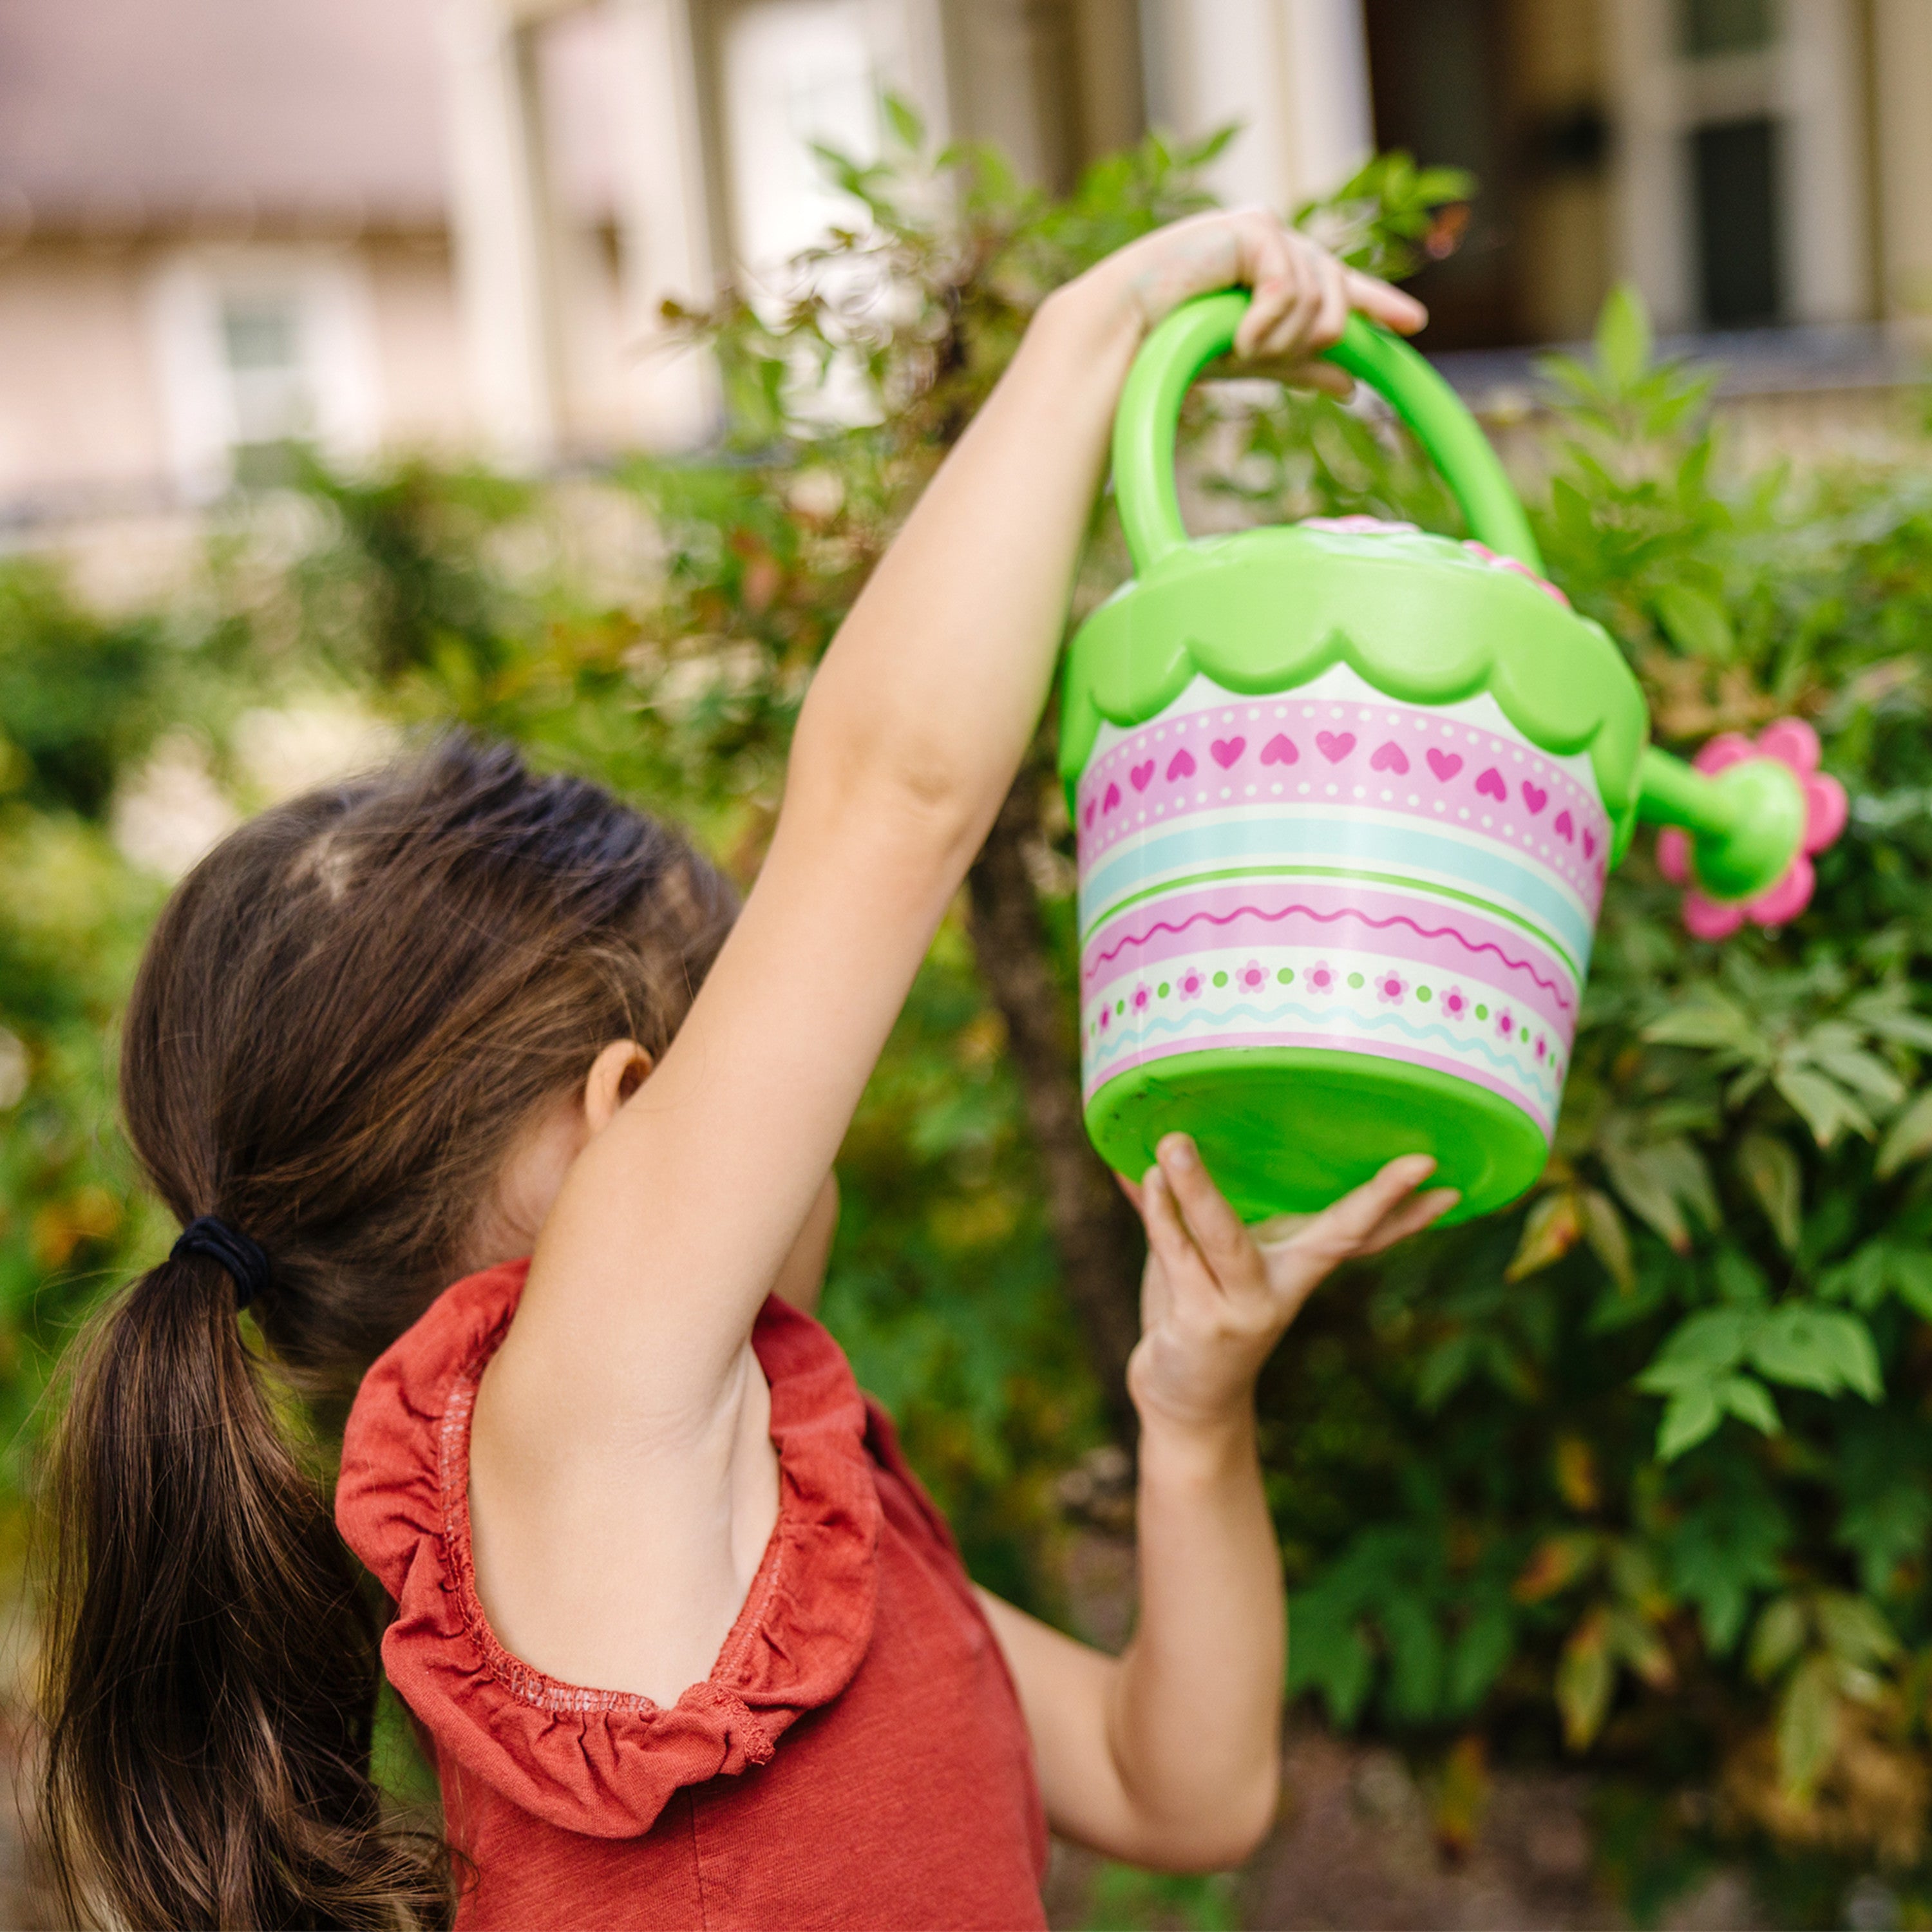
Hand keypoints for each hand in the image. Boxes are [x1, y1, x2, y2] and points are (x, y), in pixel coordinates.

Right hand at [1060, 207, 1427, 397]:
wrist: (1124, 334)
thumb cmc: (1176, 344)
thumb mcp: (1253, 360)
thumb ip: (1301, 365)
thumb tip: (1352, 385)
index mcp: (1276, 269)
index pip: (1339, 287)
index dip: (1377, 303)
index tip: (1414, 325)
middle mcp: (1275, 242)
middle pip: (1336, 295)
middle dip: (1310, 338)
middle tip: (1259, 355)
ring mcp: (1263, 229)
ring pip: (1316, 298)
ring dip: (1279, 339)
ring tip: (1238, 345)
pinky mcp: (1251, 228)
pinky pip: (1290, 288)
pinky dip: (1265, 324)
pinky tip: (1236, 334)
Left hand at [1121, 1136, 1456, 1434]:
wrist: (1187, 1403)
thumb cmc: (1201, 1314)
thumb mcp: (1211, 1259)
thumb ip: (1187, 1210)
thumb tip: (1151, 1143)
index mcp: (1298, 1264)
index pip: (1359, 1230)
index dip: (1398, 1204)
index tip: (1435, 1167)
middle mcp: (1283, 1287)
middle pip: (1337, 1238)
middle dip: (1375, 1202)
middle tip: (1419, 1163)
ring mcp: (1244, 1308)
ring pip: (1224, 1237)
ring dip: (1198, 1189)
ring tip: (1175, 1141)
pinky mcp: (1201, 1324)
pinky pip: (1178, 1257)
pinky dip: (1159, 1216)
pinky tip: (1147, 1178)